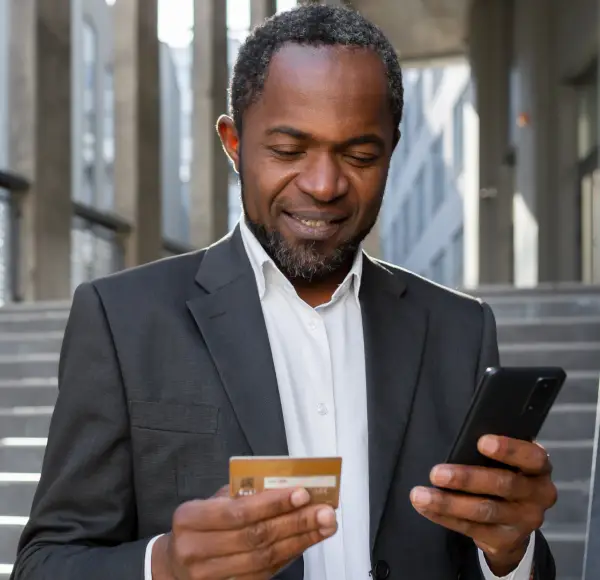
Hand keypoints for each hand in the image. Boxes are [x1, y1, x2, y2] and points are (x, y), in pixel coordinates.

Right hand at [152, 485, 336, 579]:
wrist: (176, 562)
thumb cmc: (203, 521)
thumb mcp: (214, 499)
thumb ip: (245, 493)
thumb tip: (289, 487)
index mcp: (190, 518)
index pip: (238, 511)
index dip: (272, 504)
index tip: (303, 493)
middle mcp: (195, 549)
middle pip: (255, 537)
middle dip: (295, 523)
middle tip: (325, 512)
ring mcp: (208, 576)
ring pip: (263, 559)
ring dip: (299, 541)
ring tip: (324, 526)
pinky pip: (263, 574)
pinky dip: (288, 556)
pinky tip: (306, 542)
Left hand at [410, 435, 556, 575]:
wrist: (516, 521)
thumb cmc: (504, 473)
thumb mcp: (509, 460)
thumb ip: (494, 451)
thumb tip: (459, 440)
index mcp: (539, 468)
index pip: (532, 457)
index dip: (509, 449)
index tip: (481, 442)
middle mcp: (538, 495)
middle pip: (504, 485)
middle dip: (467, 478)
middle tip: (436, 473)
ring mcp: (523, 521)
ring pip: (484, 511)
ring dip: (448, 503)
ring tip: (420, 495)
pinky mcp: (505, 540)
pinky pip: (471, 528)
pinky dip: (444, 517)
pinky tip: (426, 508)